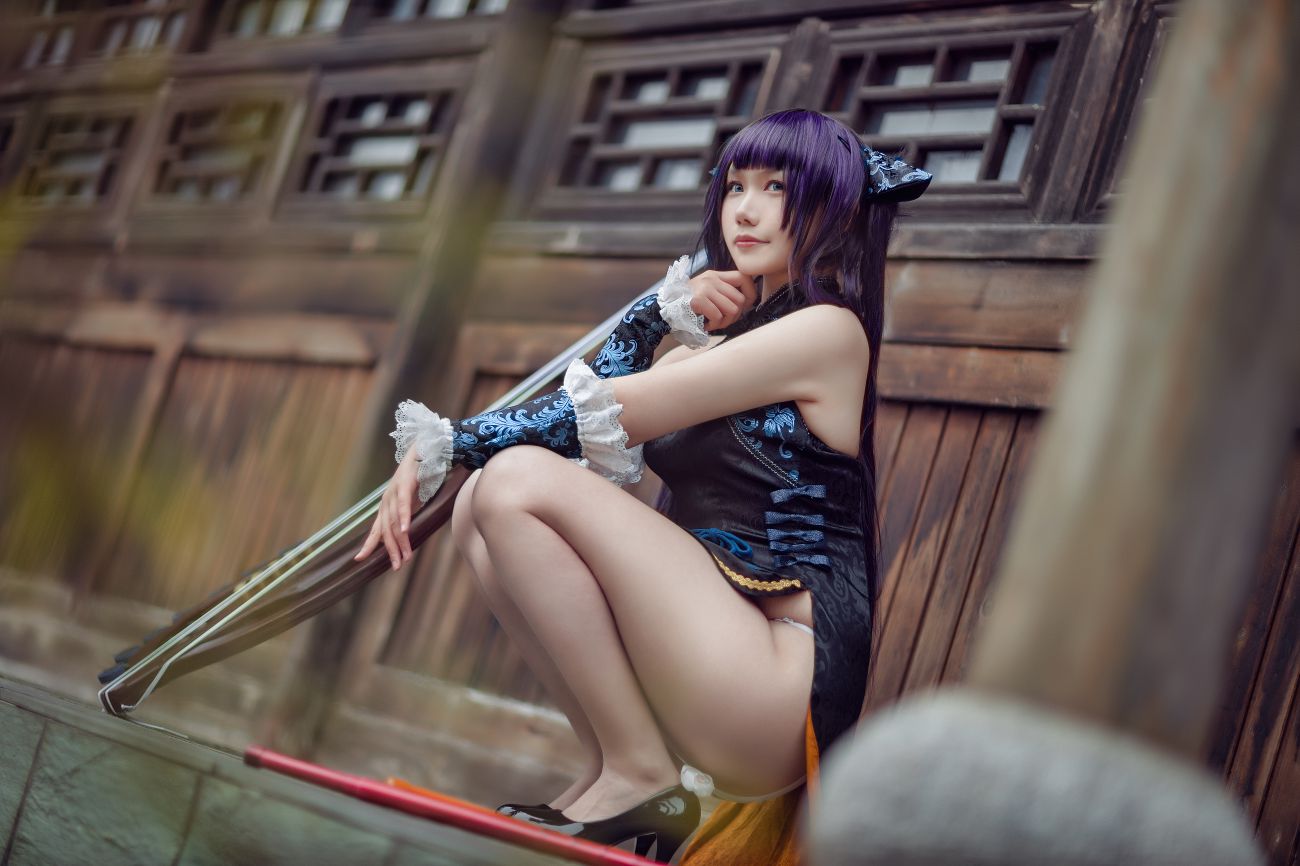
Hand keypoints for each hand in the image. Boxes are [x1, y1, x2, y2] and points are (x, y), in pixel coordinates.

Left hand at [354, 446, 421, 570]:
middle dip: (391, 551)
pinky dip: (404, 518)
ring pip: (395, 522)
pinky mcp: (405, 485)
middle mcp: (387, 501)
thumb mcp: (411, 500)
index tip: (359, 559)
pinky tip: (405, 530)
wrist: (425, 450)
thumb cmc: (418, 477)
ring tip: (405, 558)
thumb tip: (406, 532)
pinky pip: (404, 505)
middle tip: (396, 567)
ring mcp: (395, 493)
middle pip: (386, 531)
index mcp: (387, 506)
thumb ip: (406, 514)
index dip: (368, 544)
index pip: (376, 529)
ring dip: (401, 542)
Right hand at [688, 270, 756, 330]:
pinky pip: (718, 316)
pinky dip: (714, 325)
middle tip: (724, 321)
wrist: (663, 310)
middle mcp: (711, 279)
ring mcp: (704, 288)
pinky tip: (706, 325)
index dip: (750, 293)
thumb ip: (723, 292)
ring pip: (733, 309)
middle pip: (740, 299)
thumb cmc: (687, 306)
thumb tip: (747, 303)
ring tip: (714, 323)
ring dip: (725, 322)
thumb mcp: (706, 291)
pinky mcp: (698, 300)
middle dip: (735, 315)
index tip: (746, 306)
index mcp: (715, 275)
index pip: (744, 277)